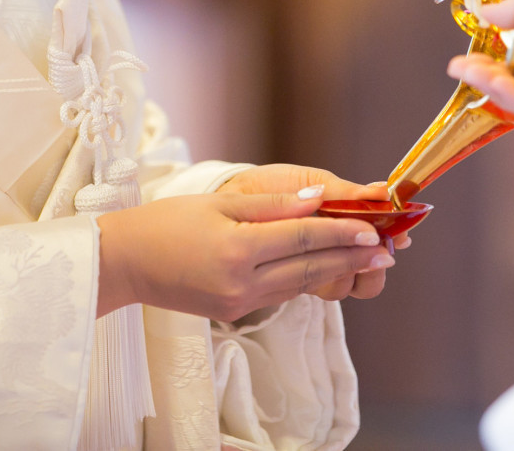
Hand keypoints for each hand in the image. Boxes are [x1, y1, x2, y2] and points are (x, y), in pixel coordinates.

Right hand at [96, 189, 395, 319]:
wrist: (125, 263)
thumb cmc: (167, 223)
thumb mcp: (219, 204)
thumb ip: (272, 205)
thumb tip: (319, 201)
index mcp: (236, 248)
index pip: (303, 238)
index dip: (341, 232)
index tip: (373, 228)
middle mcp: (241, 281)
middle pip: (310, 266)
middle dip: (352, 257)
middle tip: (388, 248)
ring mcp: (238, 302)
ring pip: (299, 283)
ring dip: (337, 270)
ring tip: (368, 259)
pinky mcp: (233, 312)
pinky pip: (280, 293)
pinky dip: (306, 278)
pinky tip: (326, 268)